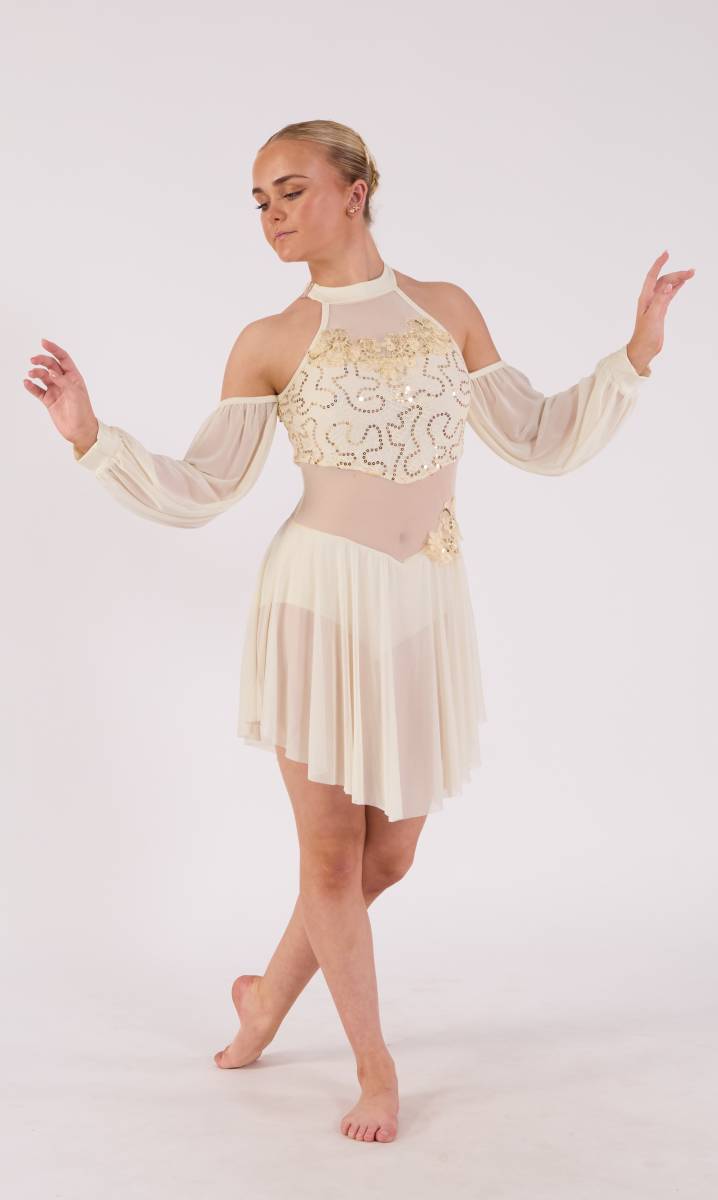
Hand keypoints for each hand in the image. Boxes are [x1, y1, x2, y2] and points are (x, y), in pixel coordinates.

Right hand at [23, 338, 97, 448]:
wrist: (80, 431)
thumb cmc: (83, 412)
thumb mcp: (75, 394)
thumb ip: (63, 381)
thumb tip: (50, 371)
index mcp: (74, 377)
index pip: (63, 358)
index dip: (54, 349)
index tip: (43, 342)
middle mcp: (64, 382)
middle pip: (50, 365)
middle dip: (41, 360)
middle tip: (33, 360)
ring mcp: (56, 390)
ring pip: (43, 376)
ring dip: (36, 372)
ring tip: (30, 374)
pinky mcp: (49, 401)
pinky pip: (37, 390)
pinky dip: (31, 386)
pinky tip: (26, 383)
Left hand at [627, 251, 694, 373]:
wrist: (644, 349)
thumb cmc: (644, 335)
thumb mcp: (652, 318)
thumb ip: (660, 301)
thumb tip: (668, 286)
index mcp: (645, 298)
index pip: (652, 276)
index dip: (659, 264)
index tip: (667, 253)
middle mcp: (649, 298)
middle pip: (664, 280)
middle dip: (677, 274)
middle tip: (692, 272)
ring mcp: (655, 304)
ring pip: (668, 286)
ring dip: (678, 279)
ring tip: (692, 273)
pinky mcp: (661, 310)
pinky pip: (669, 294)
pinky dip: (676, 287)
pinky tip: (683, 282)